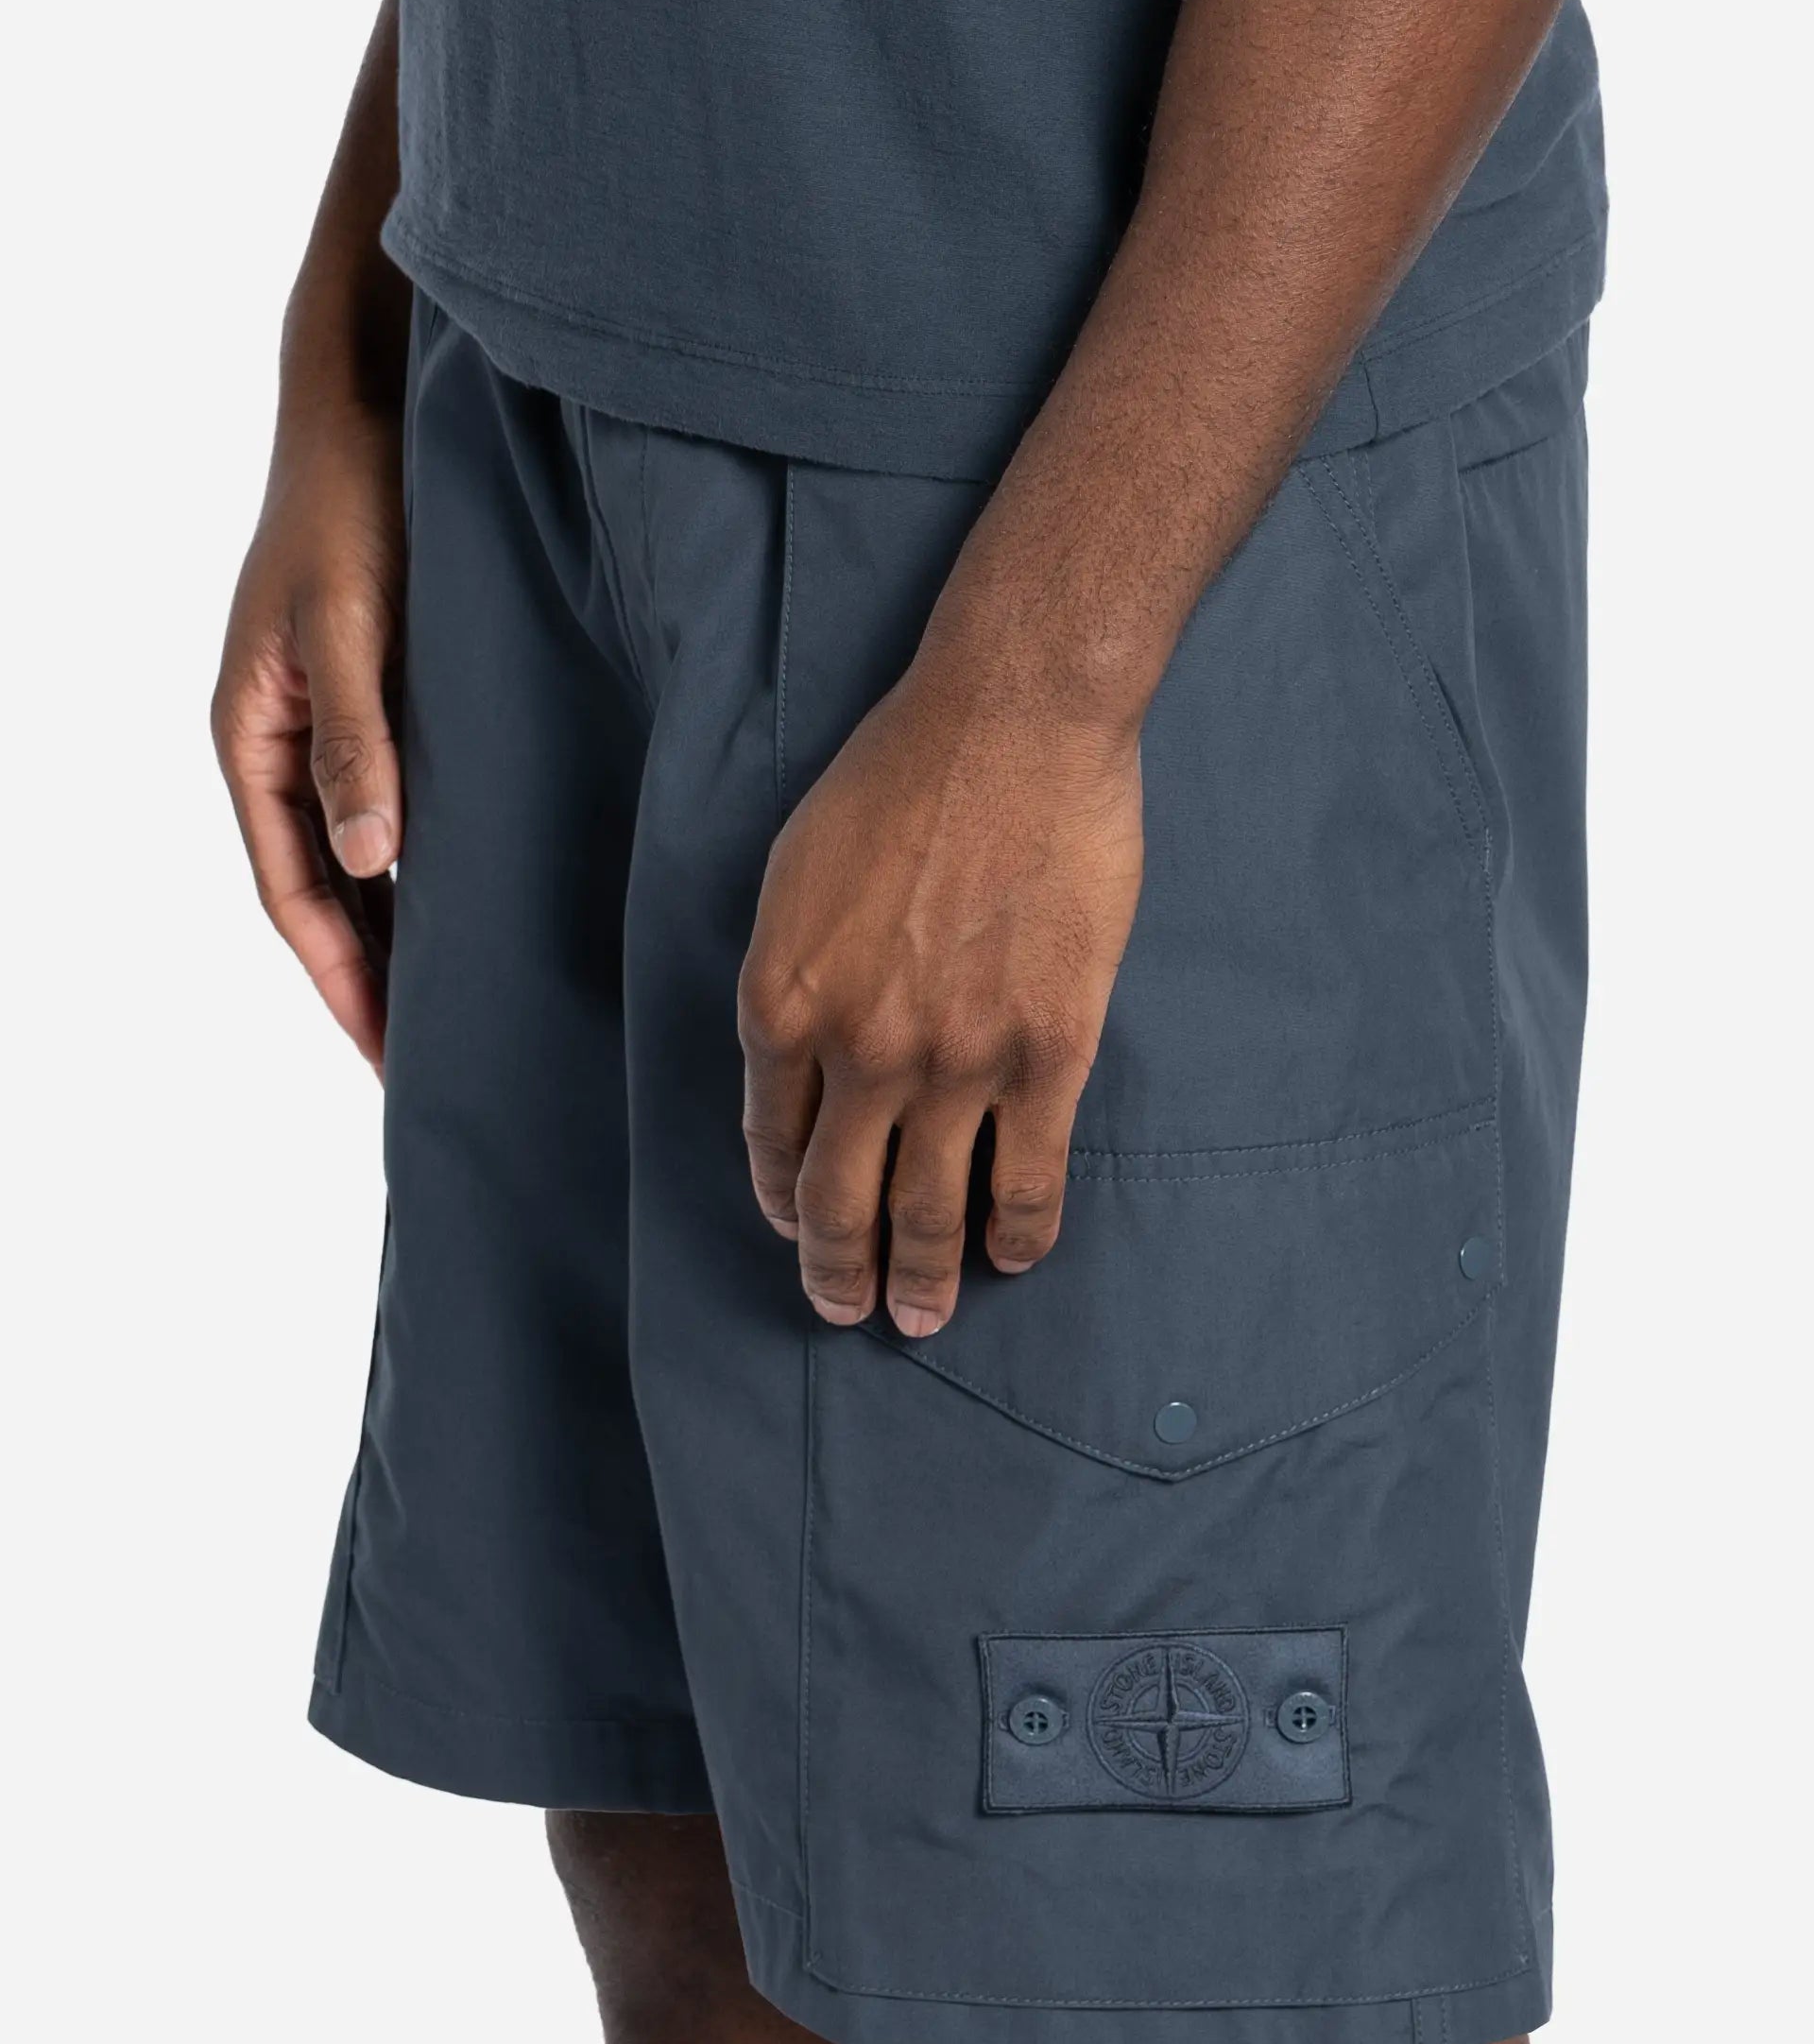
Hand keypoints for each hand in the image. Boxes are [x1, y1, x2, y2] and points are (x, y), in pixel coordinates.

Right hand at [211, 399, 404, 1070]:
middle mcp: (283, 744)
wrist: (368, 406)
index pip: (290, 892)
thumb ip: (355, 742)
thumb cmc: (350, 504)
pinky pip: (392, 807)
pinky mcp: (380, 700)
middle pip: (322, 891)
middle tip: (428, 1061)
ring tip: (454, 1008)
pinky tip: (470, 904)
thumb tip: (368, 861)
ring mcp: (330, 725)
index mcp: (251, 737)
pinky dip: (422, 866)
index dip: (339, 978)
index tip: (387, 1052)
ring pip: (357, 857)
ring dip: (396, 930)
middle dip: (367, 977)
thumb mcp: (346, 626)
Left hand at [738, 627, 1143, 1335]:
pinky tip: (1011, 1257)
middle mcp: (859, 1050)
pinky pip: (1028, 1177)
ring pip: (931, 1208)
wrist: (1011, 726)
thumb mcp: (794, 876)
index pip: (770, 1140)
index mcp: (782, 1002)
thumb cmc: (896, 778)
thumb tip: (801, 1062)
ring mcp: (957, 1060)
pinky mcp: (1048, 1053)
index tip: (795, 1227)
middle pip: (840, 1198)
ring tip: (923, 1317)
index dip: (782, 1201)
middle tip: (847, 1308)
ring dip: (923, 1278)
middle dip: (839, 1270)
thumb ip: (791, 979)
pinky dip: (1017, 1232)